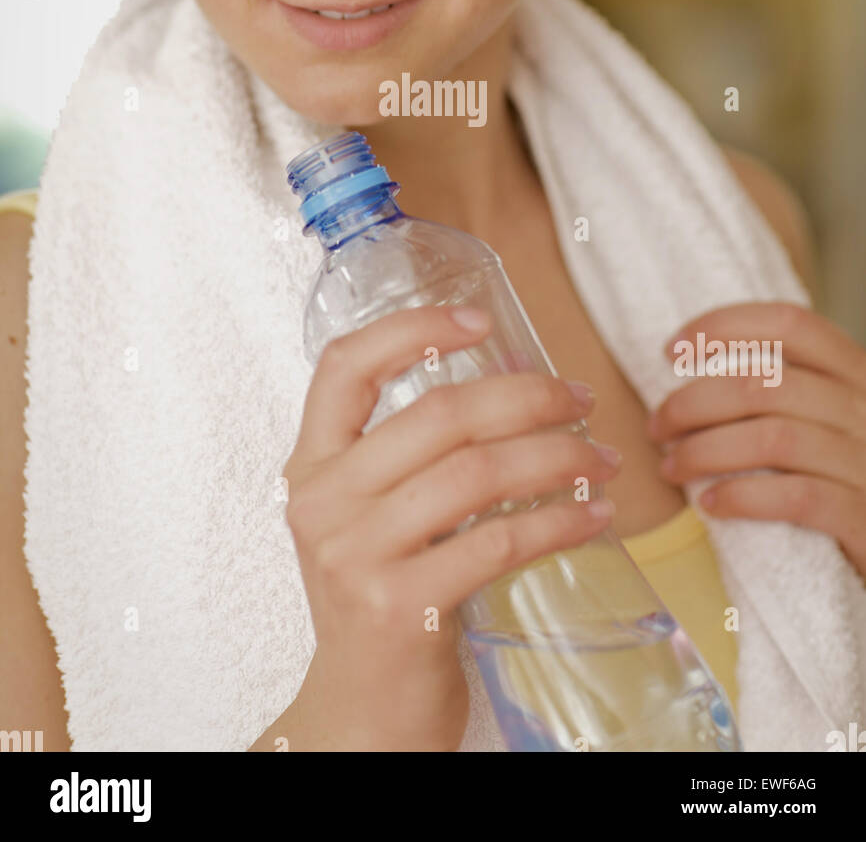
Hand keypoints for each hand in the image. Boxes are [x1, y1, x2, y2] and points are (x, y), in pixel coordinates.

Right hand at [283, 304, 618, 751]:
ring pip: (476, 474)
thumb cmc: (382, 598)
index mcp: (311, 466)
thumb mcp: (369, 518)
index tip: (479, 319)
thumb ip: (409, 457)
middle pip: (437, 416)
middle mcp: (323, 503)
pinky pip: (498, 541)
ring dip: (556, 456)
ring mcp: (356, 556)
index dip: (411, 328)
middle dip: (526, 396)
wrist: (362, 713)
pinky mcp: (401, 607)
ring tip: (600, 456)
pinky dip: (558, 520)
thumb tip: (518, 385)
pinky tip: (593, 514)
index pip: (343, 366)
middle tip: (580, 398)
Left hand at [647, 301, 865, 579]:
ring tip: (672, 467)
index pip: (789, 324)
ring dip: (704, 452)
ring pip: (773, 439)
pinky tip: (711, 503)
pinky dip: (743, 497)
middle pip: (763, 385)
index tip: (670, 350)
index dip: (723, 326)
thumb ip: (785, 383)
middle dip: (692, 404)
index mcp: (856, 370)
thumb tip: (694, 361)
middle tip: (657, 428)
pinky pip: (796, 497)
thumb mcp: (829, 411)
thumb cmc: (845, 470)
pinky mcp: (864, 516)